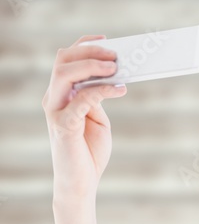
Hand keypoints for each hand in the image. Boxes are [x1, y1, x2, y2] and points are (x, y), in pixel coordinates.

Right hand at [42, 35, 126, 200]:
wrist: (81, 184)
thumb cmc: (89, 152)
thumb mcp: (97, 119)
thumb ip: (98, 98)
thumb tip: (111, 77)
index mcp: (61, 95)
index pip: (67, 60)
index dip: (84, 45)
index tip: (106, 40)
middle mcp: (53, 99)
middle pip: (64, 61)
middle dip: (89, 52)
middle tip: (115, 54)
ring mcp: (55, 112)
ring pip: (65, 74)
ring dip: (91, 66)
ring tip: (115, 67)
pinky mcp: (63, 126)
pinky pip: (81, 100)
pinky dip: (101, 91)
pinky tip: (119, 89)